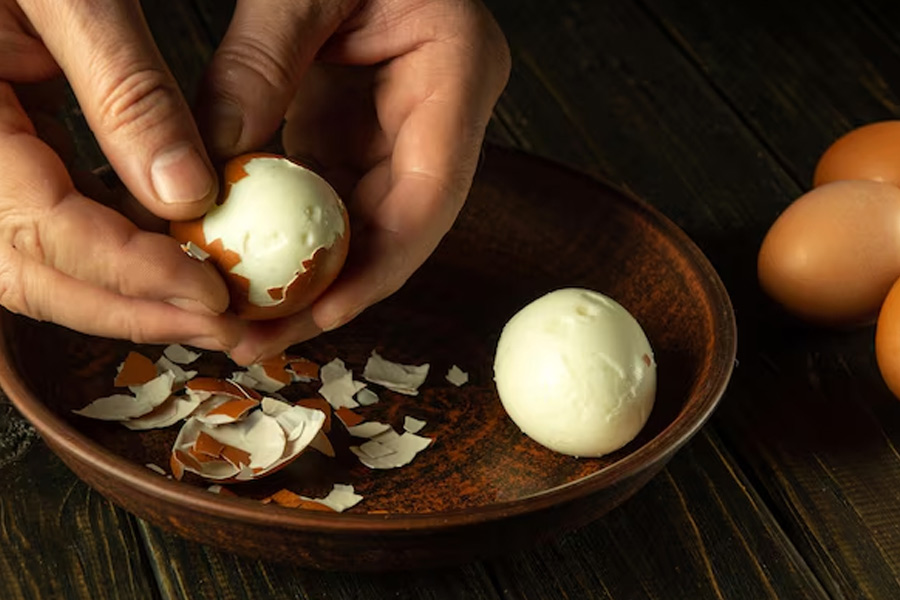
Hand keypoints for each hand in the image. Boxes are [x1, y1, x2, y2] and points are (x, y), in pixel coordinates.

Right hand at [0, 0, 241, 349]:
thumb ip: (126, 93)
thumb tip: (188, 196)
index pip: (42, 229)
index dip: (131, 273)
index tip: (212, 294)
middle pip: (29, 272)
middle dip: (130, 309)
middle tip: (218, 326)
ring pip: (33, 262)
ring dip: (123, 293)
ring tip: (204, 306)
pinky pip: (44, 222)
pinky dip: (109, 249)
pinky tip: (168, 254)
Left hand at [197, 0, 510, 363]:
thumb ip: (257, 64)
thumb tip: (207, 169)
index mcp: (458, 71)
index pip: (431, 193)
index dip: (380, 266)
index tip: (321, 312)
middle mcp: (442, 114)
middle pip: (399, 227)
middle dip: (334, 291)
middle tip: (263, 338)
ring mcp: (405, 127)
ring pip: (365, 224)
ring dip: (310, 276)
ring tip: (247, 321)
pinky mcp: (365, 130)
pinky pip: (333, 199)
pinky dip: (291, 235)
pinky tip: (247, 266)